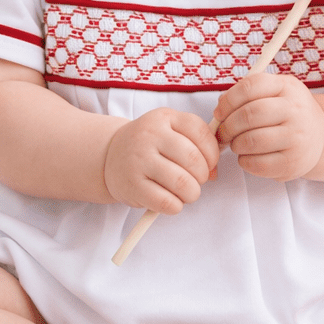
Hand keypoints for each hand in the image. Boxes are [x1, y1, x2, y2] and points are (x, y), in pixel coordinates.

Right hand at [103, 108, 219, 213]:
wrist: (110, 155)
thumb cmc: (150, 145)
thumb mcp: (170, 131)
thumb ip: (196, 144)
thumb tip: (214, 171)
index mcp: (165, 118)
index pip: (201, 132)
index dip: (212, 153)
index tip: (209, 163)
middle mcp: (150, 135)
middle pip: (193, 160)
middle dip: (202, 175)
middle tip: (197, 180)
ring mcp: (139, 160)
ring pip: (182, 183)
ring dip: (192, 193)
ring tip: (187, 192)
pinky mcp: (133, 186)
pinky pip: (167, 202)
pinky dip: (176, 206)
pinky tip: (172, 200)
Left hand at [213, 73, 323, 181]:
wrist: (319, 135)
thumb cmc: (288, 112)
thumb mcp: (275, 92)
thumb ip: (247, 94)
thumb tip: (220, 107)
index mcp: (287, 87)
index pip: (250, 87)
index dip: (228, 100)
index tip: (219, 112)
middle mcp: (295, 110)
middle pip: (249, 115)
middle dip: (227, 126)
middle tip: (223, 133)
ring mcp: (297, 137)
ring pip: (251, 141)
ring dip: (235, 144)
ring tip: (237, 144)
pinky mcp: (293, 163)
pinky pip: (257, 164)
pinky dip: (244, 161)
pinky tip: (248, 156)